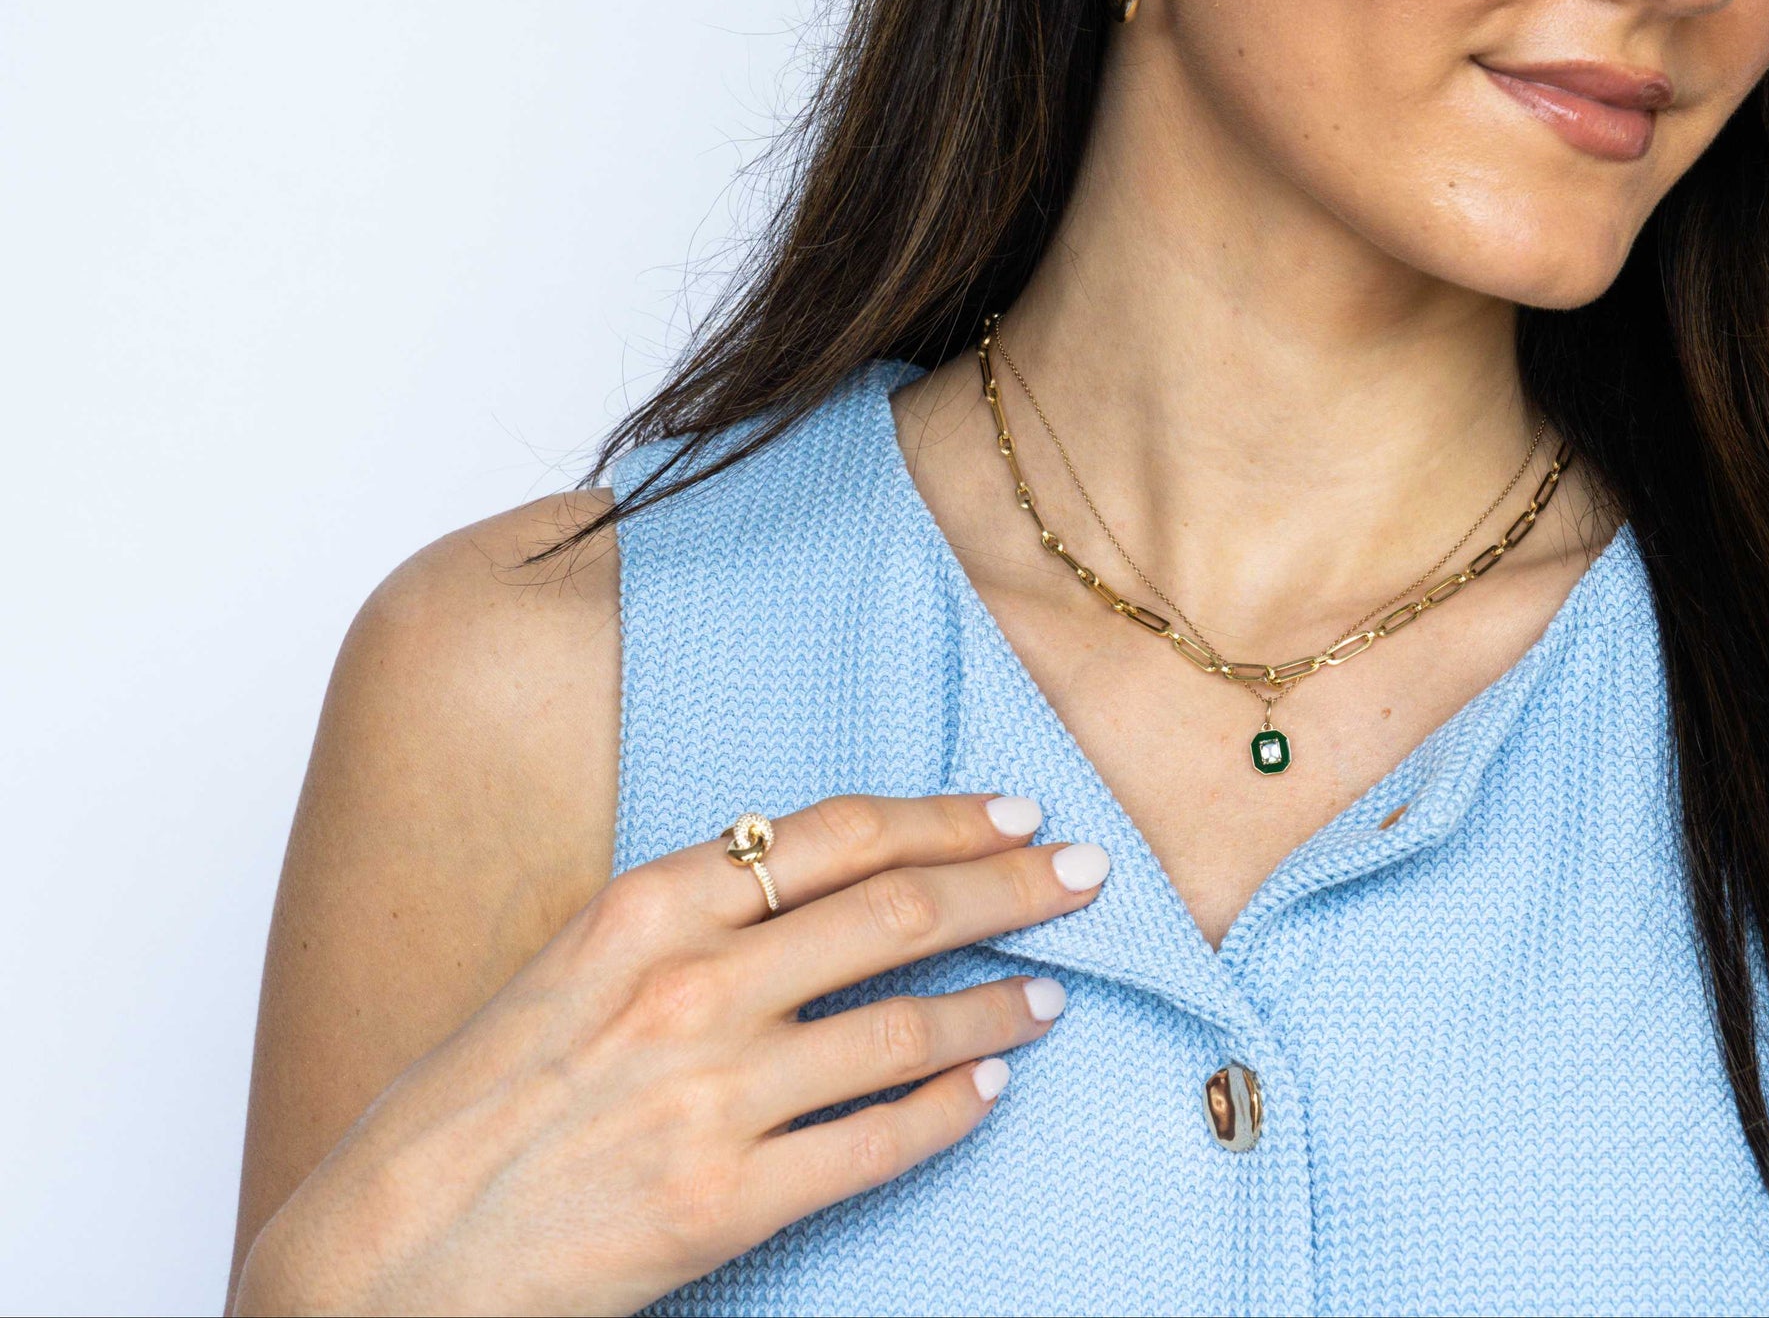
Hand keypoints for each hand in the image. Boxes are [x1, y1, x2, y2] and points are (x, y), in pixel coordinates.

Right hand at [231, 793, 1108, 1315]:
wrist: (383, 1258)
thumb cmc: (468, 1110)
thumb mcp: (565, 970)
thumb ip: (682, 920)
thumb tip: (803, 883)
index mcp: (643, 912)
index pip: (836, 835)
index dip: (946, 818)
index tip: (1016, 809)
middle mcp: (690, 987)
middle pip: (897, 912)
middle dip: (1013, 887)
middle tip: (1087, 875)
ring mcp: (714, 1095)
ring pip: (908, 1028)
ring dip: (1000, 1004)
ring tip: (1050, 994)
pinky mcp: (729, 1201)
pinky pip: (879, 1143)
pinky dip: (952, 1112)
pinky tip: (990, 1092)